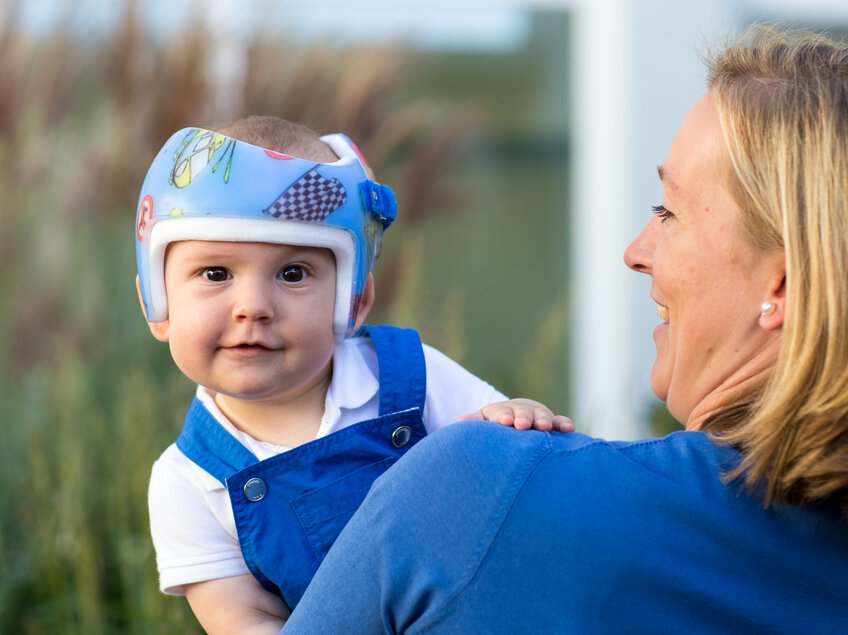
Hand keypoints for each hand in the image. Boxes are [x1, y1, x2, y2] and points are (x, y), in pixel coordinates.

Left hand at [458, 398, 573, 431]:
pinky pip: (560, 422)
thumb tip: (459, 421)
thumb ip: (474, 422)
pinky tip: (569, 430)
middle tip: (522, 425)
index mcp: (501, 412)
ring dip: (543, 420)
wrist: (514, 416)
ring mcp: (537, 417)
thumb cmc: (494, 425)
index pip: (501, 413)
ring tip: (544, 427)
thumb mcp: (483, 422)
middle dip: (523, 418)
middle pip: (523, 413)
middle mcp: (520, 412)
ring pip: (541, 416)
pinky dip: (564, 424)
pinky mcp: (552, 423)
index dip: (503, 416)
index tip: (504, 421)